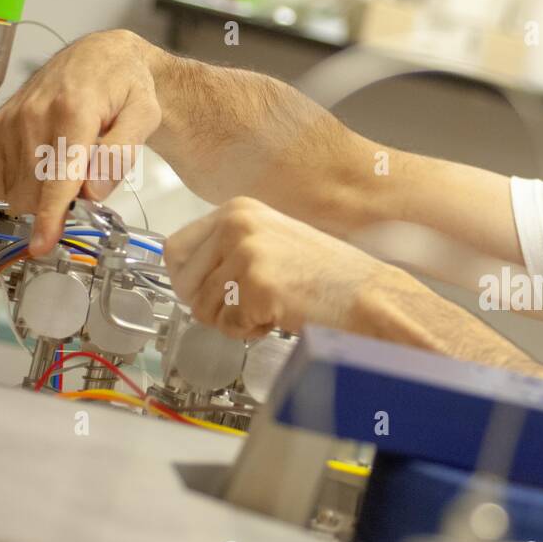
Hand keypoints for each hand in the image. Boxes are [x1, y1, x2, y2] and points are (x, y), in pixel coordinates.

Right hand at [0, 29, 161, 255]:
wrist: (101, 56)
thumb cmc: (127, 86)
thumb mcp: (144, 116)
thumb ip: (120, 155)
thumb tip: (93, 193)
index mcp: (73, 113)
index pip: (57, 179)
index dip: (49, 217)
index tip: (41, 245)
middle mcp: (35, 114)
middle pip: (34, 191)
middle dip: (57, 204)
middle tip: (86, 181)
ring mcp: (13, 118)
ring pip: (15, 188)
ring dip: (40, 193)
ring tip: (69, 166)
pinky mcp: (0, 122)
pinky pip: (1, 176)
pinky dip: (23, 183)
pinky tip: (47, 166)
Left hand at [163, 196, 388, 338]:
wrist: (367, 294)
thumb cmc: (329, 275)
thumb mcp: (272, 241)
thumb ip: (230, 248)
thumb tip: (187, 275)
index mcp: (239, 209)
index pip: (175, 247)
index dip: (184, 279)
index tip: (200, 293)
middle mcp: (237, 225)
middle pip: (184, 281)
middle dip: (207, 305)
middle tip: (239, 309)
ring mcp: (246, 253)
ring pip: (204, 308)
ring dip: (232, 320)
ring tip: (267, 309)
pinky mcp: (256, 285)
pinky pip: (228, 325)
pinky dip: (249, 331)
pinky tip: (276, 318)